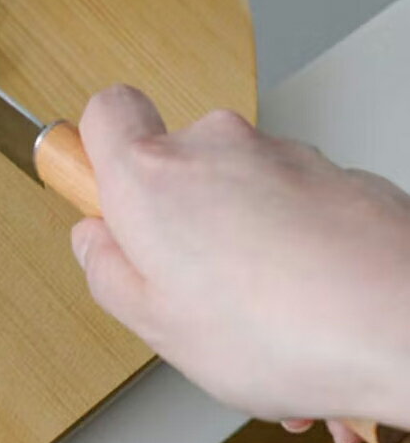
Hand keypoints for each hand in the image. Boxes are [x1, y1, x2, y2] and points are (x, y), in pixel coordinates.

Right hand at [71, 86, 409, 442]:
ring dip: (248, 249)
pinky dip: (301, 256)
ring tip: (269, 326)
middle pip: (179, 167)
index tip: (104, 197)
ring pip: (246, 196)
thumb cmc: (288, 331)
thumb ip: (108, 272)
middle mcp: (219, 149)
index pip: (106, 112)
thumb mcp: (156, 325)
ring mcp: (288, 158)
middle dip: (184, 223)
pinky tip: (315, 319)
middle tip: (193, 288)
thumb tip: (96, 245)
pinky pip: (302, 214)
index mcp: (154, 177)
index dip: (99, 151)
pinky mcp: (346, 179)